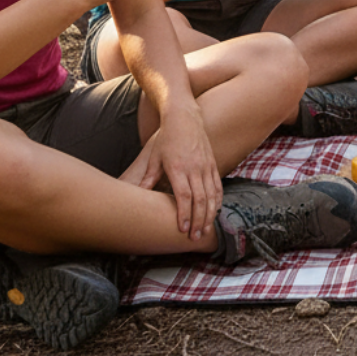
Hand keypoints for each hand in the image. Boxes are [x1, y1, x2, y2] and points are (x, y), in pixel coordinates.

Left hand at [120, 102, 220, 241]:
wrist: (185, 118)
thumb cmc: (167, 138)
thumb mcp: (154, 157)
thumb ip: (149, 178)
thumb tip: (138, 195)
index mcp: (179, 167)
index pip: (185, 195)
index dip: (185, 214)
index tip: (182, 229)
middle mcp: (195, 168)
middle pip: (200, 199)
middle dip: (198, 220)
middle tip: (194, 237)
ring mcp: (206, 165)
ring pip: (212, 195)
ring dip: (209, 214)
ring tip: (206, 230)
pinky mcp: (212, 164)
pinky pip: (217, 186)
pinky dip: (217, 201)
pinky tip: (214, 213)